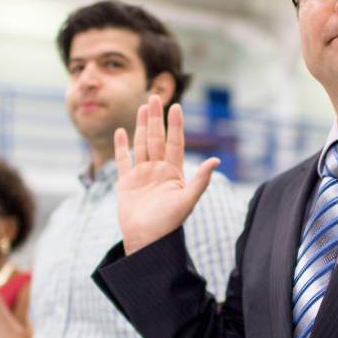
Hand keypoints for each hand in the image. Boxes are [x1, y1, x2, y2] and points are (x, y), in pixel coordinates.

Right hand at [114, 95, 218, 253]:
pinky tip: (121, 132)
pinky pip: (123, 160)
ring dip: (141, 126)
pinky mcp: (126, 183)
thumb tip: (216, 161)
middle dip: (156, 118)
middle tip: (154, 97)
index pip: (175, 143)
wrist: (146, 240)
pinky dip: (121, 147)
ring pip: (141, 145)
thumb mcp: (187, 201)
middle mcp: (158, 170)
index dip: (175, 125)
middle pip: (156, 139)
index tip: (176, 107)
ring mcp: (141, 175)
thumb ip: (200, 180)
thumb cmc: (168, 223)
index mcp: (173, 172)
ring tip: (142, 107)